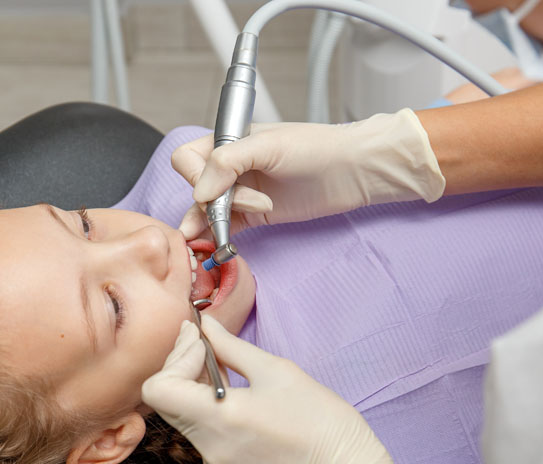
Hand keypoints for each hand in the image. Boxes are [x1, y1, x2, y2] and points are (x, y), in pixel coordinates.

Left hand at [142, 317, 427, 463]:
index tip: (201, 339)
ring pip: (180, 411)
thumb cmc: (319, 419)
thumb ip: (230, 346)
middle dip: (181, 362)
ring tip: (220, 357)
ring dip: (191, 380)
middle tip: (205, 338)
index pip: (159, 389)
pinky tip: (229, 384)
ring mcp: (213, 459)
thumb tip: (204, 325)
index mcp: (218, 419)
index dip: (175, 358)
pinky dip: (203, 400)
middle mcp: (207, 445)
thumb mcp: (275, 370)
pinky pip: (198, 425)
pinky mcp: (223, 463)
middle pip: (166, 399)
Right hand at [173, 109, 444, 239]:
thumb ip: (228, 162)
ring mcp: (241, 192)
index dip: (196, 178)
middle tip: (237, 210)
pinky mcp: (253, 215)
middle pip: (195, 188)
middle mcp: (230, 166)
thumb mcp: (269, 146)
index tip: (215, 194)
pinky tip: (218, 244)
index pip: (188, 159)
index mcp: (228, 140)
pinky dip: (218, 236)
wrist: (354, 170)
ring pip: (206, 211)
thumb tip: (198, 193)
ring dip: (207, 224)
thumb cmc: (317, 148)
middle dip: (210, 203)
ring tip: (214, 239)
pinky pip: (225, 227)